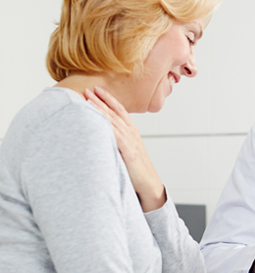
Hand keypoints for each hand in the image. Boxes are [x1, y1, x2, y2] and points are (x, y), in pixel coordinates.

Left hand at [84, 86, 164, 211]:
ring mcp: (130, 139)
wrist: (149, 184)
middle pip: (114, 111)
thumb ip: (116, 142)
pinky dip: (104, 122)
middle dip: (101, 99)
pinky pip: (113, 132)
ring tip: (88, 97)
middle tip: (88, 88)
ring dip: (99, 107)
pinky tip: (95, 116)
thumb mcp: (126, 152)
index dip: (109, 99)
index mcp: (132, 132)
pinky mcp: (127, 148)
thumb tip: (101, 136)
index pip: (120, 111)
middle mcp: (131, 133)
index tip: (97, 89)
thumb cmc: (136, 171)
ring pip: (112, 119)